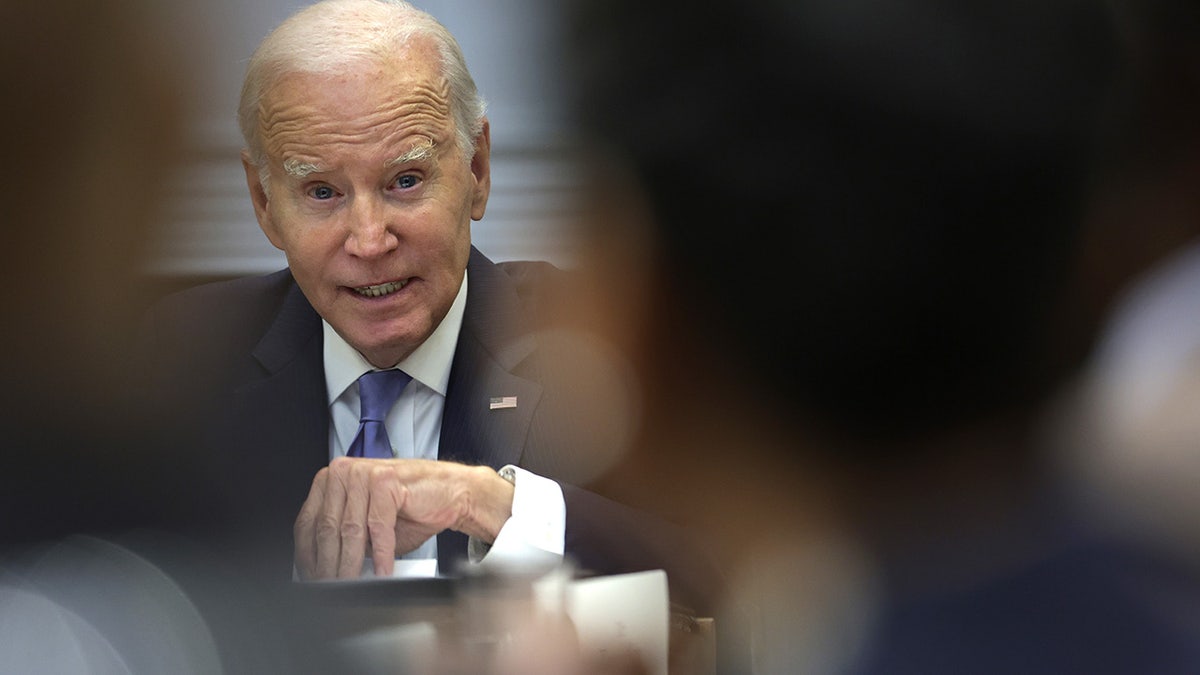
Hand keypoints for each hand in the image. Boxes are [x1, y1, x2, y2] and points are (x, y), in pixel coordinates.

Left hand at [293, 458, 514, 579]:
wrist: (450, 493)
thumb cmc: (409, 508)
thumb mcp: (367, 526)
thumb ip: (345, 539)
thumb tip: (325, 569)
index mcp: (332, 479)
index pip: (307, 521)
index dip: (307, 554)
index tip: (310, 576)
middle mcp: (345, 472)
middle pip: (328, 527)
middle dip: (328, 564)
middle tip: (330, 586)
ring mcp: (365, 473)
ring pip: (351, 529)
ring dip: (350, 563)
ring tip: (351, 584)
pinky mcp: (387, 481)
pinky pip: (378, 526)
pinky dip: (381, 554)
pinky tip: (382, 570)